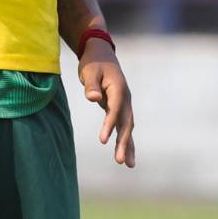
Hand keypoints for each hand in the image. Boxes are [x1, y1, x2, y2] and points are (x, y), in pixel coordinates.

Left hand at [78, 38, 134, 166]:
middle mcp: (125, 97)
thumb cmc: (93, 62)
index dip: (109, 125)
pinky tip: (126, 156)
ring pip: (128, 127)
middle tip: (120, 161)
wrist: (101, 53)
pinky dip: (125, 140)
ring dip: (128, 145)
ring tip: (128, 165)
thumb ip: (91, 85)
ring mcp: (124, 103)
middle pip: (126, 122)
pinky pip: (124, 126)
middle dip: (124, 142)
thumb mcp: (89, 70)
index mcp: (118, 88)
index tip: (103, 141)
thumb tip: (93, 98)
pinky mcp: (120, 108)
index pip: (115, 109)